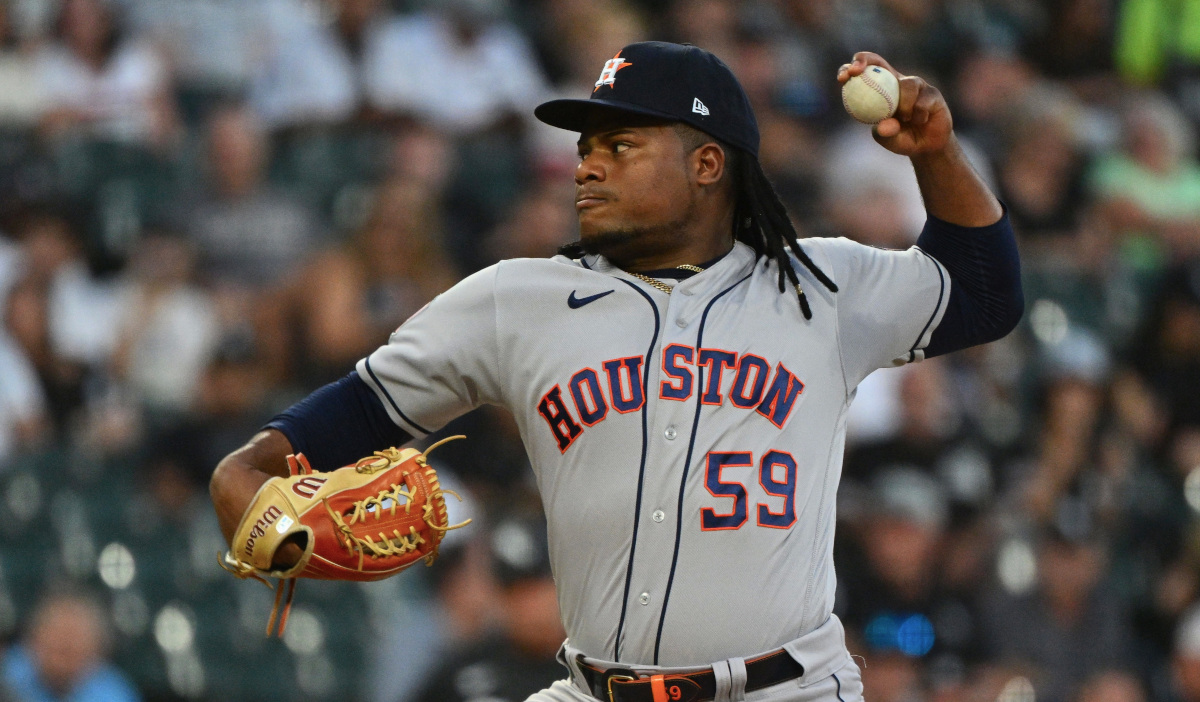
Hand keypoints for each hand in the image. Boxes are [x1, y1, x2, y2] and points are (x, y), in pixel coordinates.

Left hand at [837, 52, 952, 156]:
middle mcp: (896, 82)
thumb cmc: (902, 139)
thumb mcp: (889, 140)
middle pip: (877, 61)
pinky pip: (923, 100)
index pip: (862, 73)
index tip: (843, 78)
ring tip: (906, 120)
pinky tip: (920, 121)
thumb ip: (884, 133)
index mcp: (879, 90)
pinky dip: (919, 114)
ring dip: (904, 105)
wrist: (927, 147)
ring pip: (906, 85)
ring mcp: (915, 85)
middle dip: (864, 60)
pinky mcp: (932, 92)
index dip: (850, 69)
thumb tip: (883, 125)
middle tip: (855, 72)